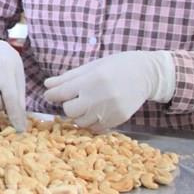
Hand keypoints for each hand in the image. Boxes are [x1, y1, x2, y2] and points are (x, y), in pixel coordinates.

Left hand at [44, 51, 175, 132]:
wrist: (145, 74)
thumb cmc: (115, 66)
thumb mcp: (91, 66)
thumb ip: (68, 77)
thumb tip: (47, 85)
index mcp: (91, 80)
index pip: (61, 94)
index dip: (52, 95)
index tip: (51, 94)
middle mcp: (99, 97)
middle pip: (69, 111)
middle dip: (68, 106)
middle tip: (74, 99)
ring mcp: (110, 111)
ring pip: (82, 122)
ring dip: (80, 115)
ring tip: (87, 104)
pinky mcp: (118, 120)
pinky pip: (96, 128)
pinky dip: (92, 122)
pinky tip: (97, 111)